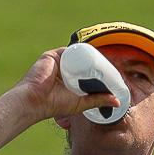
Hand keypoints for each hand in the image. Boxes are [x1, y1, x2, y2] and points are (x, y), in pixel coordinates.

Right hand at [7, 47, 123, 124]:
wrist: (35, 101)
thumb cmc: (55, 104)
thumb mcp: (82, 103)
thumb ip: (98, 100)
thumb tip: (118, 102)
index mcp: (70, 79)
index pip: (88, 72)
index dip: (100, 72)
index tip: (112, 74)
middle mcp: (64, 68)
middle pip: (85, 62)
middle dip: (97, 64)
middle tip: (111, 67)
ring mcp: (59, 60)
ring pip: (79, 55)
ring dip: (91, 57)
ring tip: (105, 61)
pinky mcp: (53, 55)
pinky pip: (71, 50)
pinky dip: (81, 51)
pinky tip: (92, 54)